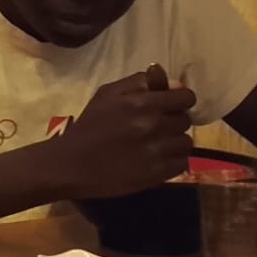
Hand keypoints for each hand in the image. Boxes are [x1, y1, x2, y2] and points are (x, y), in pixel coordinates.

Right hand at [53, 73, 198, 199]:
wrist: (70, 164)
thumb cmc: (88, 127)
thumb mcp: (107, 94)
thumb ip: (139, 82)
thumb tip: (172, 83)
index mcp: (142, 102)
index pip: (185, 98)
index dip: (179, 101)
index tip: (170, 107)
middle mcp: (153, 125)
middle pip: (185, 121)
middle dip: (173, 122)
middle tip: (155, 128)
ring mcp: (157, 151)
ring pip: (185, 143)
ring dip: (173, 143)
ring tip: (155, 146)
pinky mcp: (157, 174)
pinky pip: (181, 163)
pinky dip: (172, 162)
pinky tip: (155, 160)